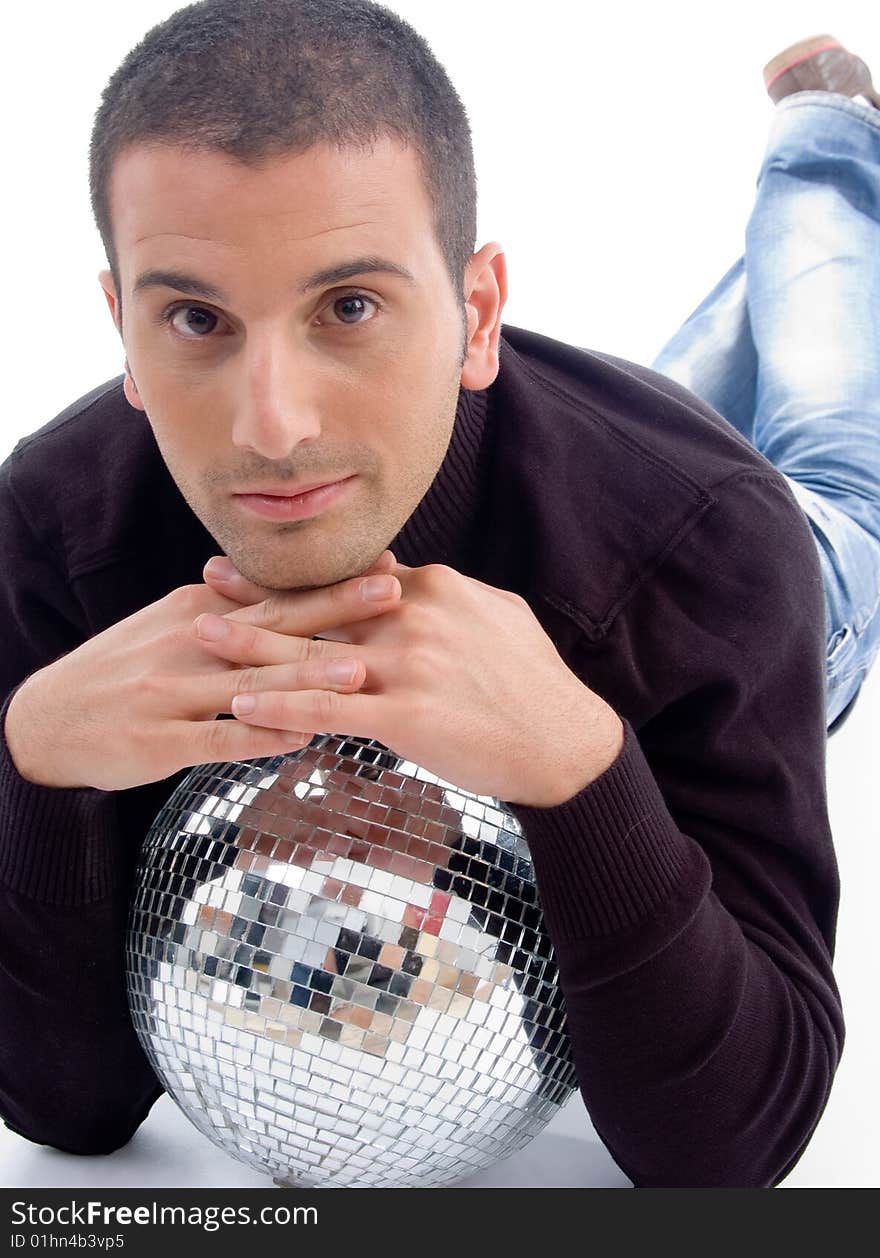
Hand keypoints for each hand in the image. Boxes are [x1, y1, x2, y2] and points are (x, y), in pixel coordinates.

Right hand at [3, 550, 400, 791]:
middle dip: (336, 610)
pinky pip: (218, 737)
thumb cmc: (122, 672)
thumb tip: (288, 596)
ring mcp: (172, 691)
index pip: (276, 594)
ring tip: (360, 671)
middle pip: (273, 624)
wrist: (46, 721)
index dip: (332, 582)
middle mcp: (189, 643)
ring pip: (250, 681)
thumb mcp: (171, 627)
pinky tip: (299, 733)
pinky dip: (259, 733)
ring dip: (306, 675)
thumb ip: (229, 614)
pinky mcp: (159, 740)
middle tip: (393, 595)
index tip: (386, 566)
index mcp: (198, 611)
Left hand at [201, 556, 623, 805]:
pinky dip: (282, 709)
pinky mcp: (408, 716)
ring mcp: (409, 665)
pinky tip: (243, 708)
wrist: (565, 743)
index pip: (352, 578)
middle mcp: (414, 616)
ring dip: (252, 645)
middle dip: (260, 594)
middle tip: (207, 582)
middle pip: (322, 606)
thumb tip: (407, 575)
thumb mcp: (493, 615)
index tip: (258, 564)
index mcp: (433, 587)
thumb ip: (443, 594)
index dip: (301, 574)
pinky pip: (330, 711)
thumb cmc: (533, 683)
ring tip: (201, 636)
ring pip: (314, 654)